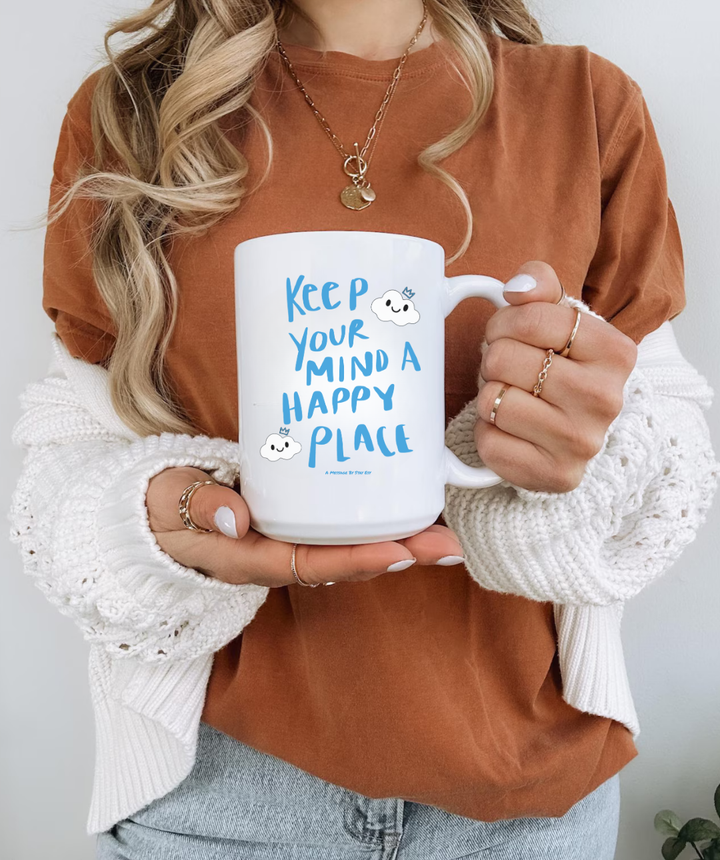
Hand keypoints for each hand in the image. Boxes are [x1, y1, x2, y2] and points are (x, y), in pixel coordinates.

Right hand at [146, 466, 464, 585]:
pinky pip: (336, 532)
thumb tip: (236, 517)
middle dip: (397, 554)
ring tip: (442, 534)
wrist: (149, 512)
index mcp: (246, 558)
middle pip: (343, 562)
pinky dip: (372, 526)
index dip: (357, 560)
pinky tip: (402, 513)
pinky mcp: (290, 525)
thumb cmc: (159, 507)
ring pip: (347, 549)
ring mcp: (284, 543)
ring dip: (395, 543)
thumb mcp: (167, 502)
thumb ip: (199, 507)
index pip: (310, 563)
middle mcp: (274, 557)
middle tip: (448, 545)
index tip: (401, 551)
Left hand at [475, 260, 637, 492]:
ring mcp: (582, 442)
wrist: (576, 434)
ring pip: (492, 401)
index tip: (509, 333)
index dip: (505, 322)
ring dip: (490, 396)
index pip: (532, 317)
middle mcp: (605, 399)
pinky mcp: (555, 476)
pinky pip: (489, 443)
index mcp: (615, 352)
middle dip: (494, 360)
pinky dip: (488, 434)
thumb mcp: (560, 319)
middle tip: (510, 371)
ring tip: (512, 399)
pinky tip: (511, 431)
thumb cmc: (561, 369)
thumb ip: (540, 285)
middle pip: (502, 358)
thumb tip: (518, 288)